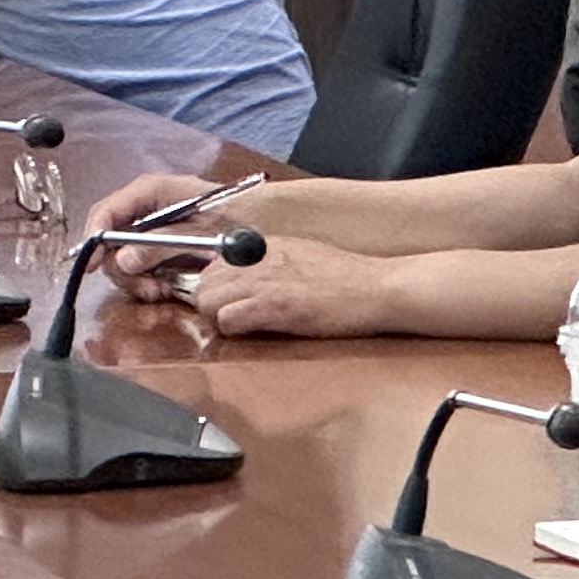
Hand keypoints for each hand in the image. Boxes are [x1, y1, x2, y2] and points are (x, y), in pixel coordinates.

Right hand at [82, 170, 231, 284]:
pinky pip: (136, 264)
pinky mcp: (155, 243)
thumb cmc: (233, 217)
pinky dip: (145, 279)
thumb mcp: (198, 232)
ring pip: (120, 255)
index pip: (107, 209)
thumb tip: (123, 261)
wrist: (259, 223)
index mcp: (151, 190)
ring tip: (159, 289)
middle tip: (144, 288)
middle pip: (109, 237)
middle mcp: (143, 206)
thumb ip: (159, 244)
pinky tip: (163, 286)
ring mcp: (148, 225)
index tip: (91, 264)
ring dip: (135, 278)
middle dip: (121, 267)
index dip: (94, 236)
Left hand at [179, 231, 386, 339]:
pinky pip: (227, 319)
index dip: (215, 288)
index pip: (213, 264)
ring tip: (243, 327)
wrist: (376, 287)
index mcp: (264, 246)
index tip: (225, 302)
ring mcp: (264, 281)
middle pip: (202, 283)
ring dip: (218, 318)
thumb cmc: (347, 278)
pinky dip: (233, 330)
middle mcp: (258, 258)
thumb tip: (252, 275)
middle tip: (233, 319)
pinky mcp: (274, 306)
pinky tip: (254, 332)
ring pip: (207, 300)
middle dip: (211, 305)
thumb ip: (273, 262)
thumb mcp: (302, 255)